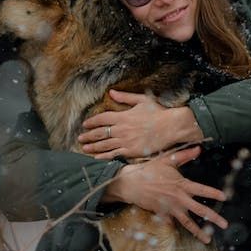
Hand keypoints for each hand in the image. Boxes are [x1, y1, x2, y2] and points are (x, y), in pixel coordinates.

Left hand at [79, 90, 201, 158]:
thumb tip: (111, 92)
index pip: (102, 119)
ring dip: (93, 147)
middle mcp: (122, 129)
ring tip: (84, 148)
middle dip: (88, 136)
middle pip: (100, 133)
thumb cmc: (158, 112)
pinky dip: (104, 156)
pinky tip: (97, 158)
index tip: (85, 124)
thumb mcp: (141, 100)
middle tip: (80, 138)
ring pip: (104, 145)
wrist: (171, 127)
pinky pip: (114, 154)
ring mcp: (126, 141)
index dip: (92, 122)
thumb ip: (125, 97)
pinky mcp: (131, 151)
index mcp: (123, 116)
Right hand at [103, 146, 228, 242]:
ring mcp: (170, 208)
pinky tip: (184, 235)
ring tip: (208, 239)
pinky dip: (177, 228)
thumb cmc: (148, 170)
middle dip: (213, 217)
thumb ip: (184, 155)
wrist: (131, 183)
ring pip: (187, 222)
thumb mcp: (166, 160)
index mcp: (182, 185)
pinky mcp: (162, 214)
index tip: (225, 197)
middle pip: (199, 210)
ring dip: (198, 231)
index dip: (214, 193)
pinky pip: (172, 223)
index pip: (202, 190)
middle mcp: (179, 198)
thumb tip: (199, 149)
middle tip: (224, 224)